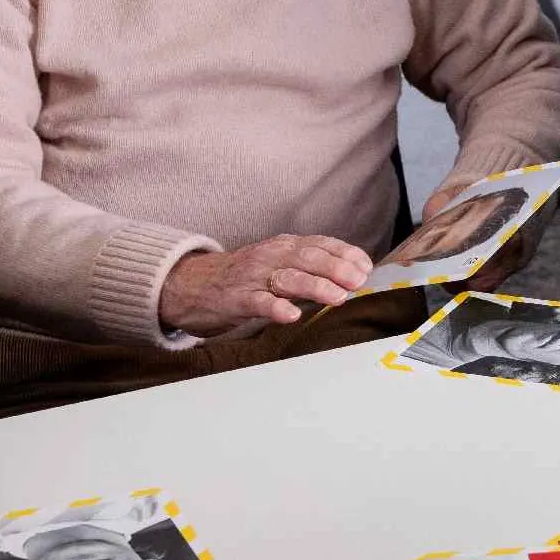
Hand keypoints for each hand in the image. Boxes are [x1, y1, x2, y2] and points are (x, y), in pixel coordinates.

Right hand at [158, 234, 372, 336]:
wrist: (193, 283)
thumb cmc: (245, 277)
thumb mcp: (279, 264)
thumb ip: (311, 269)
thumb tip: (352, 278)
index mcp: (284, 246)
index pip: (320, 244)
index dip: (345, 254)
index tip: (366, 266)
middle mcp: (271, 256)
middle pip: (308, 258)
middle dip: (336, 268)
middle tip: (358, 281)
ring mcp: (254, 277)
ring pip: (288, 278)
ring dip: (315, 286)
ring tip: (338, 296)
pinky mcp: (237, 298)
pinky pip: (258, 302)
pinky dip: (276, 308)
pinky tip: (291, 315)